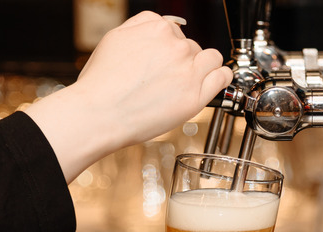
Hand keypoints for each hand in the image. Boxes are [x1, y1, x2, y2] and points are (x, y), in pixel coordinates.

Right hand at [24, 11, 232, 182]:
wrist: (100, 113)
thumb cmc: (101, 84)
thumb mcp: (114, 39)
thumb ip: (139, 27)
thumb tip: (158, 26)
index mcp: (157, 28)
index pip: (174, 30)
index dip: (169, 47)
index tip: (164, 60)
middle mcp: (176, 45)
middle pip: (191, 46)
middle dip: (183, 60)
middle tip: (168, 78)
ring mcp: (188, 70)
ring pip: (211, 58)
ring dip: (204, 66)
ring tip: (191, 80)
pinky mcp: (196, 94)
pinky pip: (223, 76)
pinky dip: (221, 77)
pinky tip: (213, 82)